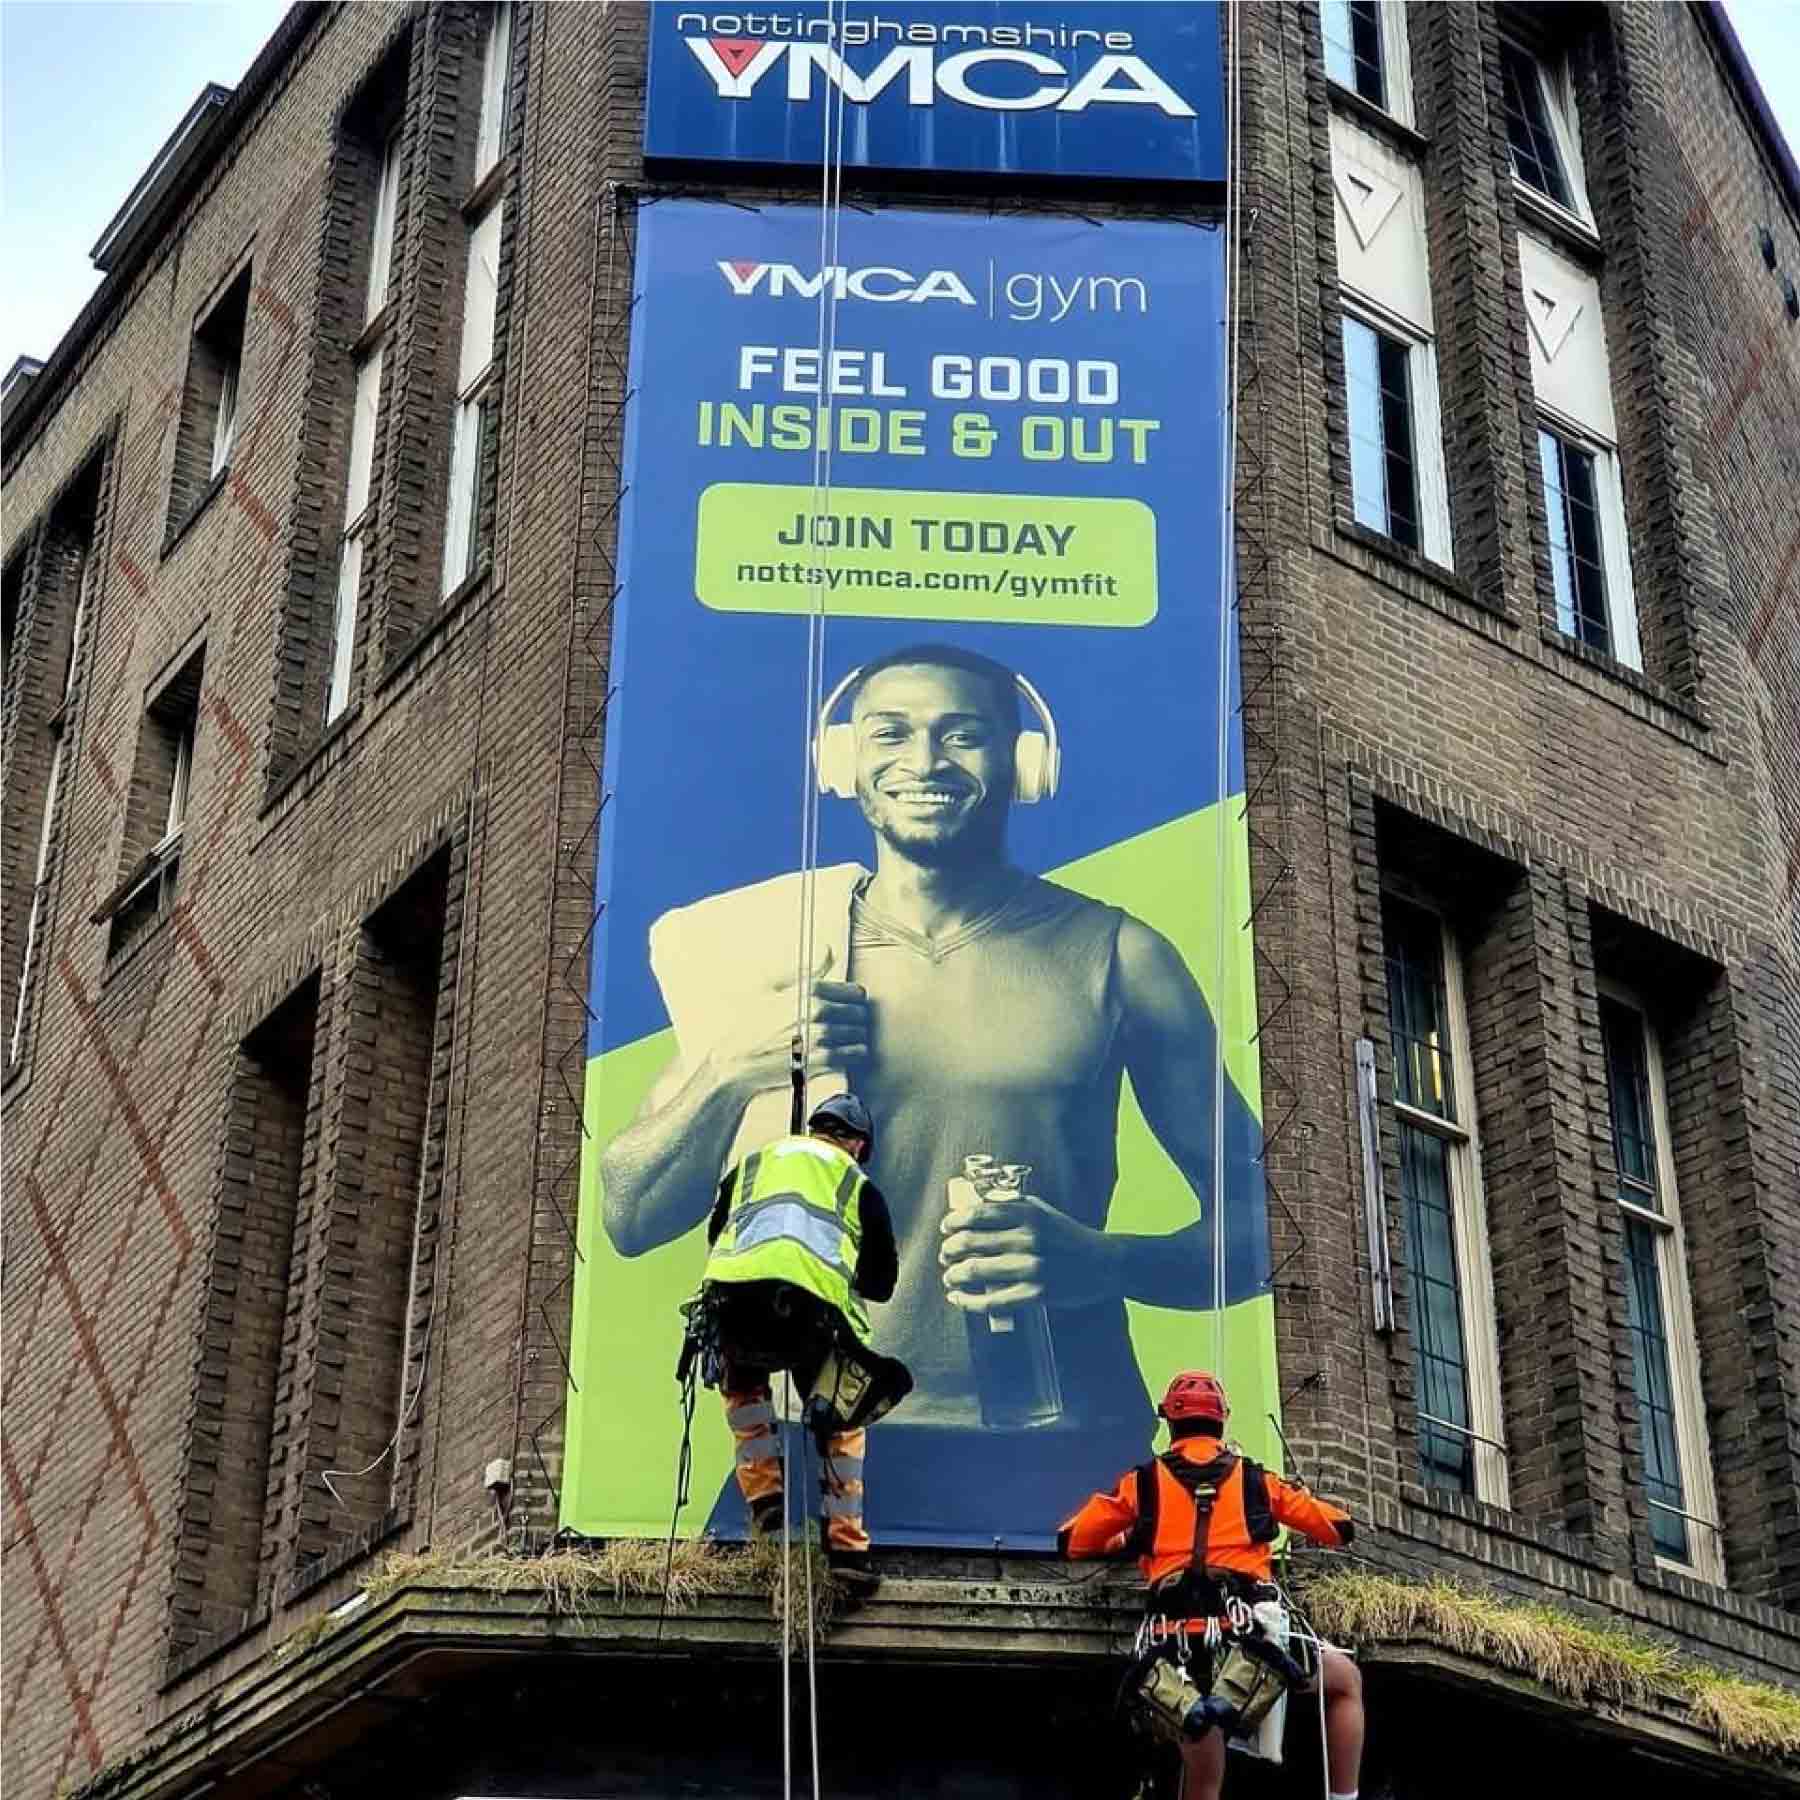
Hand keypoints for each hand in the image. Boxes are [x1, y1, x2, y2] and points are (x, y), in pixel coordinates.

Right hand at [701, 947, 869, 1099]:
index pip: (855, 992)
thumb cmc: (749, 1022)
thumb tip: (827, 950)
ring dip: (855, 1035)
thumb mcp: (769, 986)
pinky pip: (855, 1053)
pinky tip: (842, 1051)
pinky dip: (854, 1052)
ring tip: (843, 1038)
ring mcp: (821, 1037)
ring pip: (860, 1033)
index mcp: (808, 990)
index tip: (847, 1003)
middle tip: (844, 1022)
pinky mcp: (821, 1061)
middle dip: (855, 1017)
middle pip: (860, 1013)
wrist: (736, 1060)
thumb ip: (803, 969)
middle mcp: (818, 1011)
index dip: (853, 998)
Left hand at [938, 1183, 1120, 1312]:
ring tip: (949, 1276)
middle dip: (950, 1250)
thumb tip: (974, 1207)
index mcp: (1028, 1214)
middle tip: (945, 1254)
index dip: (954, 1221)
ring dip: (953, 1275)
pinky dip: (969, 1302)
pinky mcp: (1036, 1295)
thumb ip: (1012, 1208)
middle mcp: (1028, 1239)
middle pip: (970, 1242)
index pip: (978, 1213)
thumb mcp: (1043, 1212)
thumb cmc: (1068, 1236)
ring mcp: (1032, 1268)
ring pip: (976, 1271)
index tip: (946, 1228)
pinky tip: (958, 1299)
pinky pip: (993, 1301)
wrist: (1104, 1263)